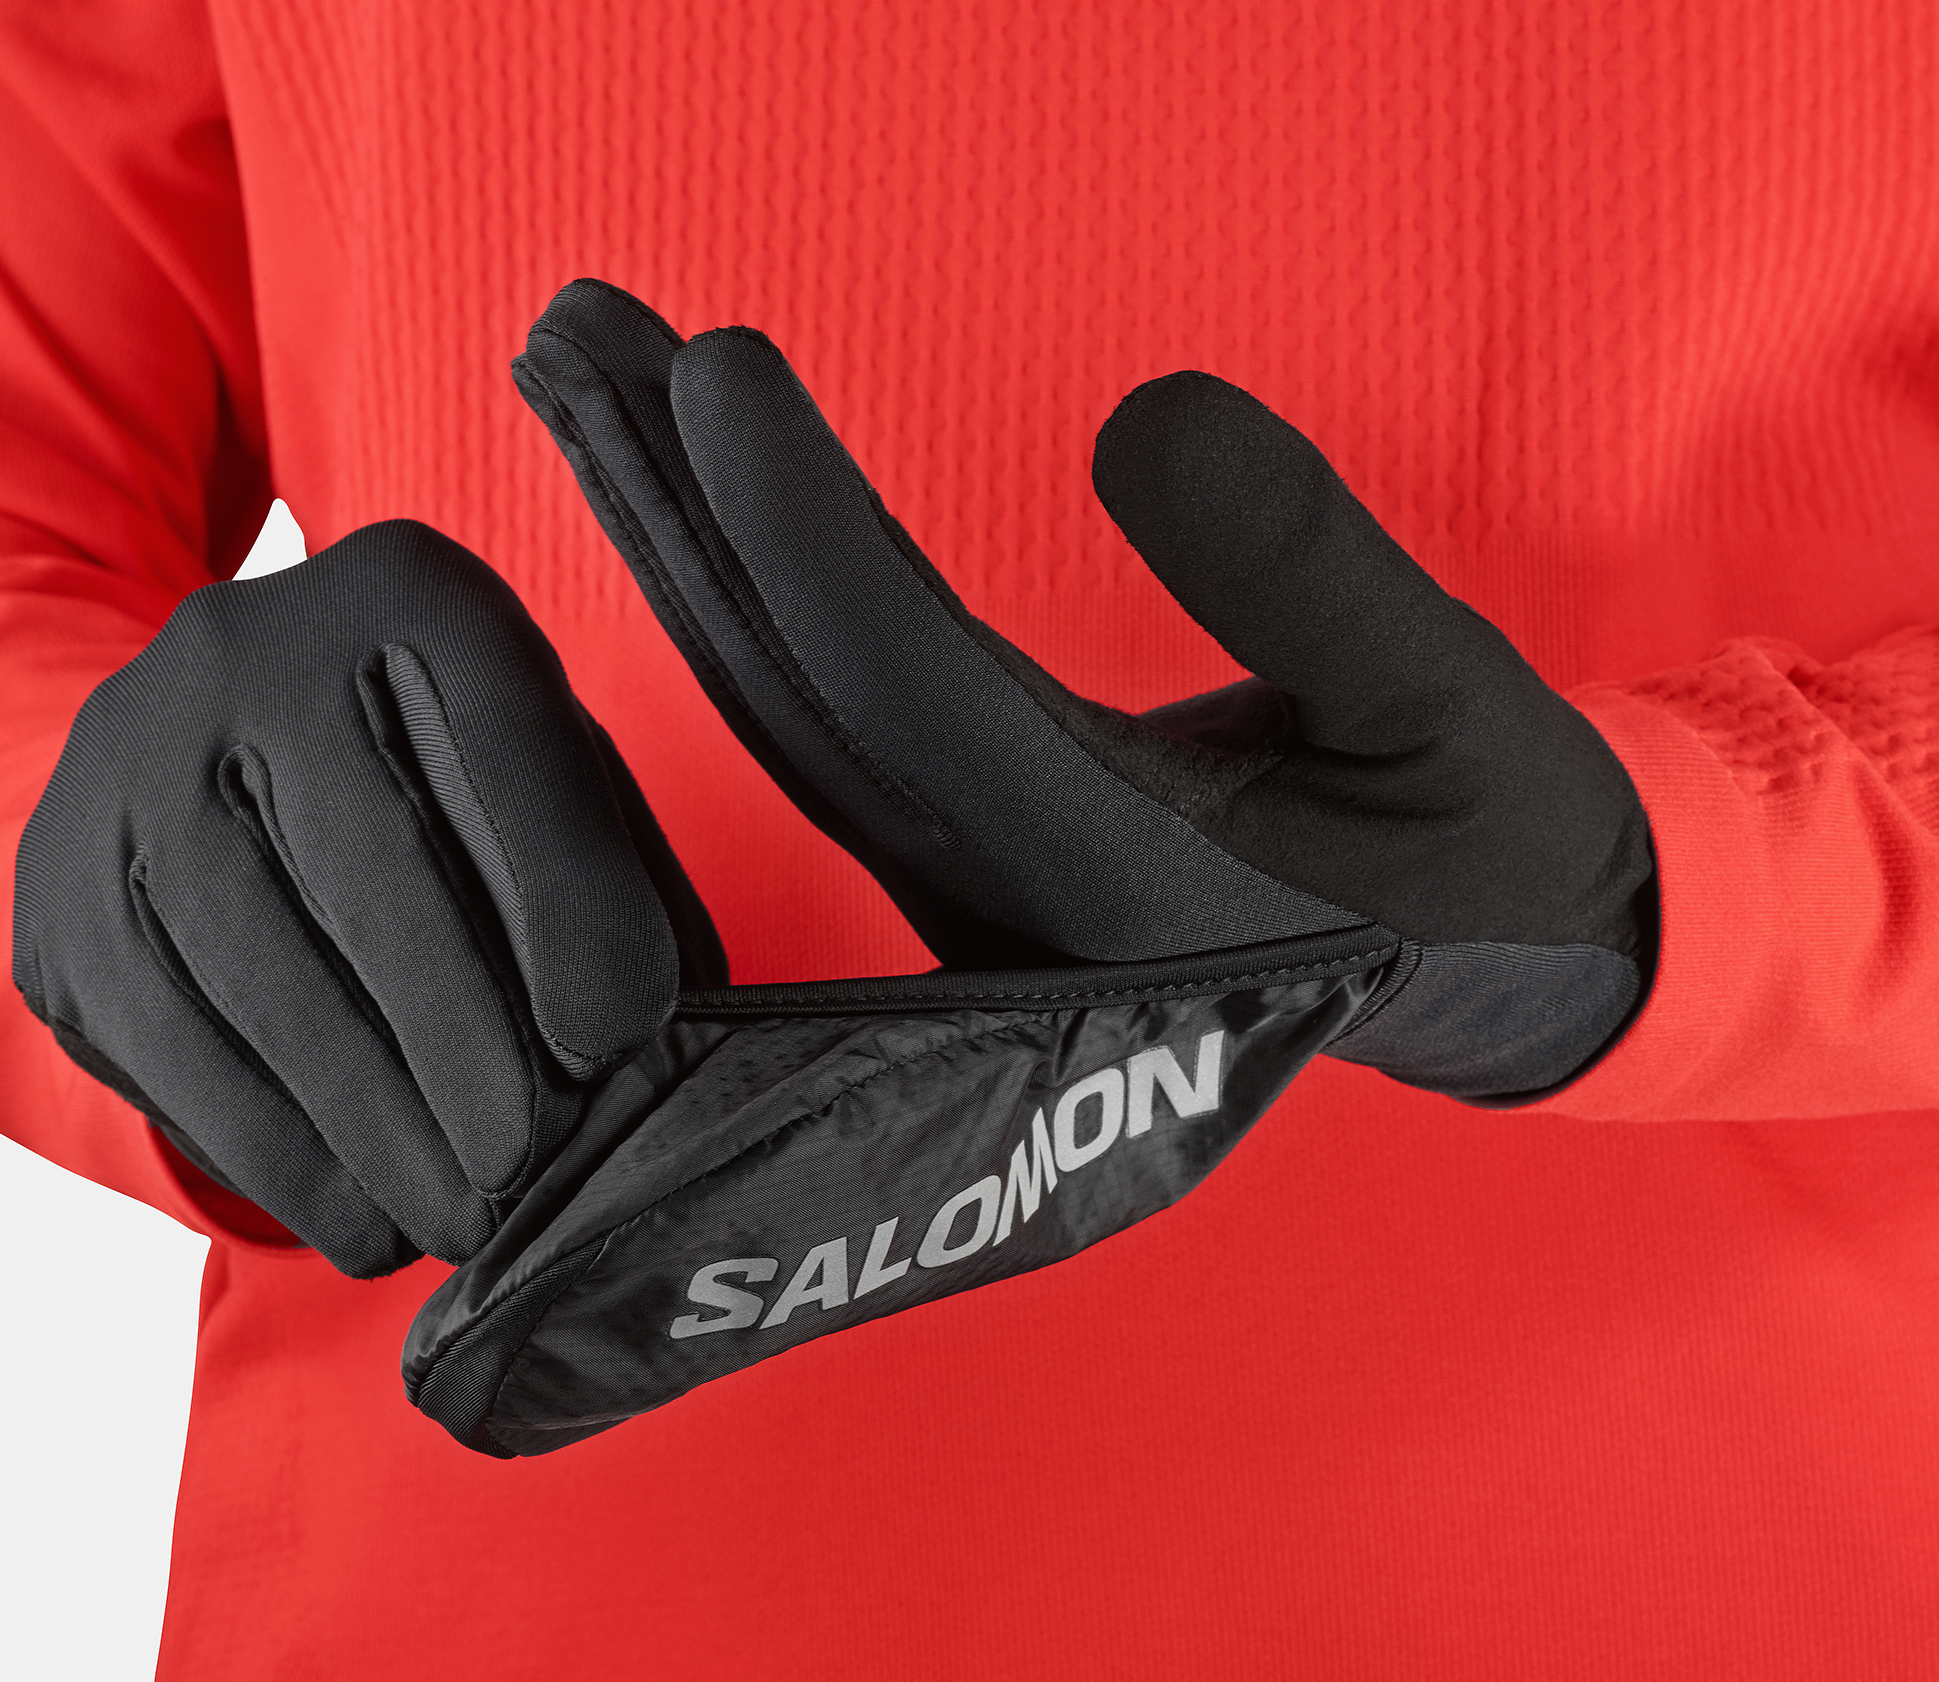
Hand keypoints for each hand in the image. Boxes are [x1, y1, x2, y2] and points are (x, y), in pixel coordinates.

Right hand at [14, 519, 719, 1275]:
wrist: (210, 752)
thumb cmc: (437, 783)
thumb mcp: (544, 782)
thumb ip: (618, 879)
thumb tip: (687, 1035)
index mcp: (412, 598)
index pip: (508, 743)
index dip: (569, 900)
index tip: (620, 1040)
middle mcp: (250, 650)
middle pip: (366, 863)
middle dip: (458, 1040)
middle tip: (527, 1170)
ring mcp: (131, 764)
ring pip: (252, 966)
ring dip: (368, 1123)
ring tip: (461, 1221)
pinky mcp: (64, 886)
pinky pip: (166, 1036)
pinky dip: (274, 1148)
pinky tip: (360, 1218)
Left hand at [514, 281, 1654, 1103]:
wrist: (1479, 971)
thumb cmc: (1486, 842)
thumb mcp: (1453, 707)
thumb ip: (1314, 577)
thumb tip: (1142, 417)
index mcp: (1126, 888)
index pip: (924, 702)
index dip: (808, 539)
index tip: (710, 368)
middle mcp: (1012, 909)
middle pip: (806, 702)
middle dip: (683, 516)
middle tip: (570, 337)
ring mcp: (973, 895)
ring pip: (794, 713)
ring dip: (685, 542)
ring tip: (590, 372)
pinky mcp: (967, 862)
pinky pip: (827, 725)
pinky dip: (750, 595)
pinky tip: (681, 493)